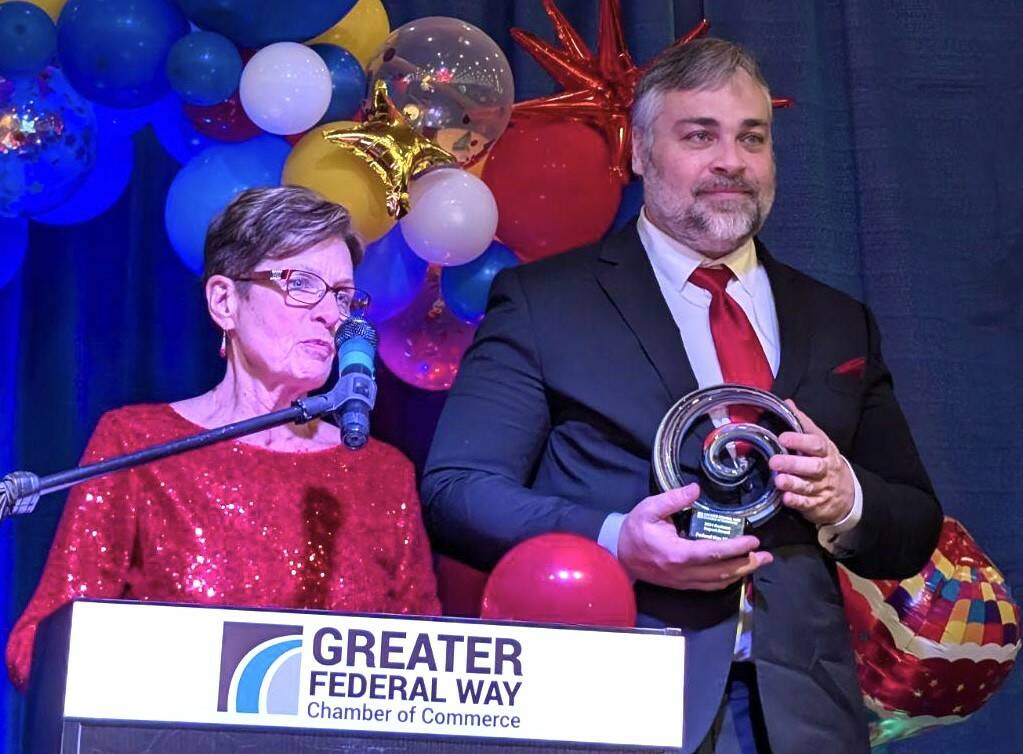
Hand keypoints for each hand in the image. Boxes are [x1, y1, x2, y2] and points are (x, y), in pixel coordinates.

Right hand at [616, 483, 772, 590]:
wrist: (618, 555)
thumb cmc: (634, 530)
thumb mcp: (649, 508)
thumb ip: (673, 499)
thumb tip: (696, 489)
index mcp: (676, 553)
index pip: (713, 553)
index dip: (735, 548)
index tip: (753, 540)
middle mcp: (683, 571)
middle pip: (722, 572)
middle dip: (747, 563)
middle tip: (766, 555)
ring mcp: (683, 581)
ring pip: (718, 582)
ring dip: (741, 573)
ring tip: (758, 562)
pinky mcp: (682, 584)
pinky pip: (709, 586)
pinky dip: (727, 580)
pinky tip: (737, 572)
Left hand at [769, 400, 854, 525]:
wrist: (846, 493)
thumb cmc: (825, 461)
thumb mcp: (818, 441)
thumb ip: (803, 424)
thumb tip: (787, 402)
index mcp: (825, 451)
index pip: (816, 444)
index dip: (800, 440)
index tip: (783, 438)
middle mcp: (825, 469)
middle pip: (813, 466)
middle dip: (794, 464)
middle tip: (774, 461)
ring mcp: (822, 488)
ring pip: (809, 486)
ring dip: (793, 483)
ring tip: (779, 480)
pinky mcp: (817, 504)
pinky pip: (807, 504)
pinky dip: (797, 501)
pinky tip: (786, 498)